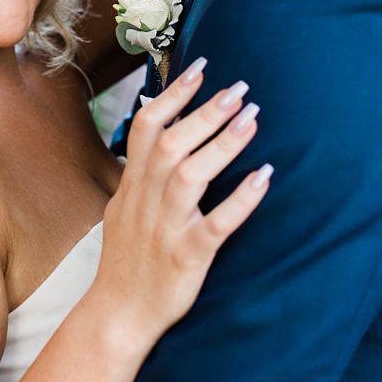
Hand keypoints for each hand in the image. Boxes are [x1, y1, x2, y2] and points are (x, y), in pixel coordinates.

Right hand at [93, 59, 271, 344]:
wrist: (117, 312)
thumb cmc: (126, 260)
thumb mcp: (122, 209)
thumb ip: (139, 175)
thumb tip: (155, 138)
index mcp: (131, 186)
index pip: (146, 128)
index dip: (172, 96)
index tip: (199, 68)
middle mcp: (145, 201)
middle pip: (171, 145)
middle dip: (204, 113)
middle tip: (238, 88)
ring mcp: (165, 227)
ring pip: (190, 176)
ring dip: (223, 144)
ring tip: (252, 118)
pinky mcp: (186, 256)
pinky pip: (215, 224)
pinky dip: (240, 200)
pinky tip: (263, 177)